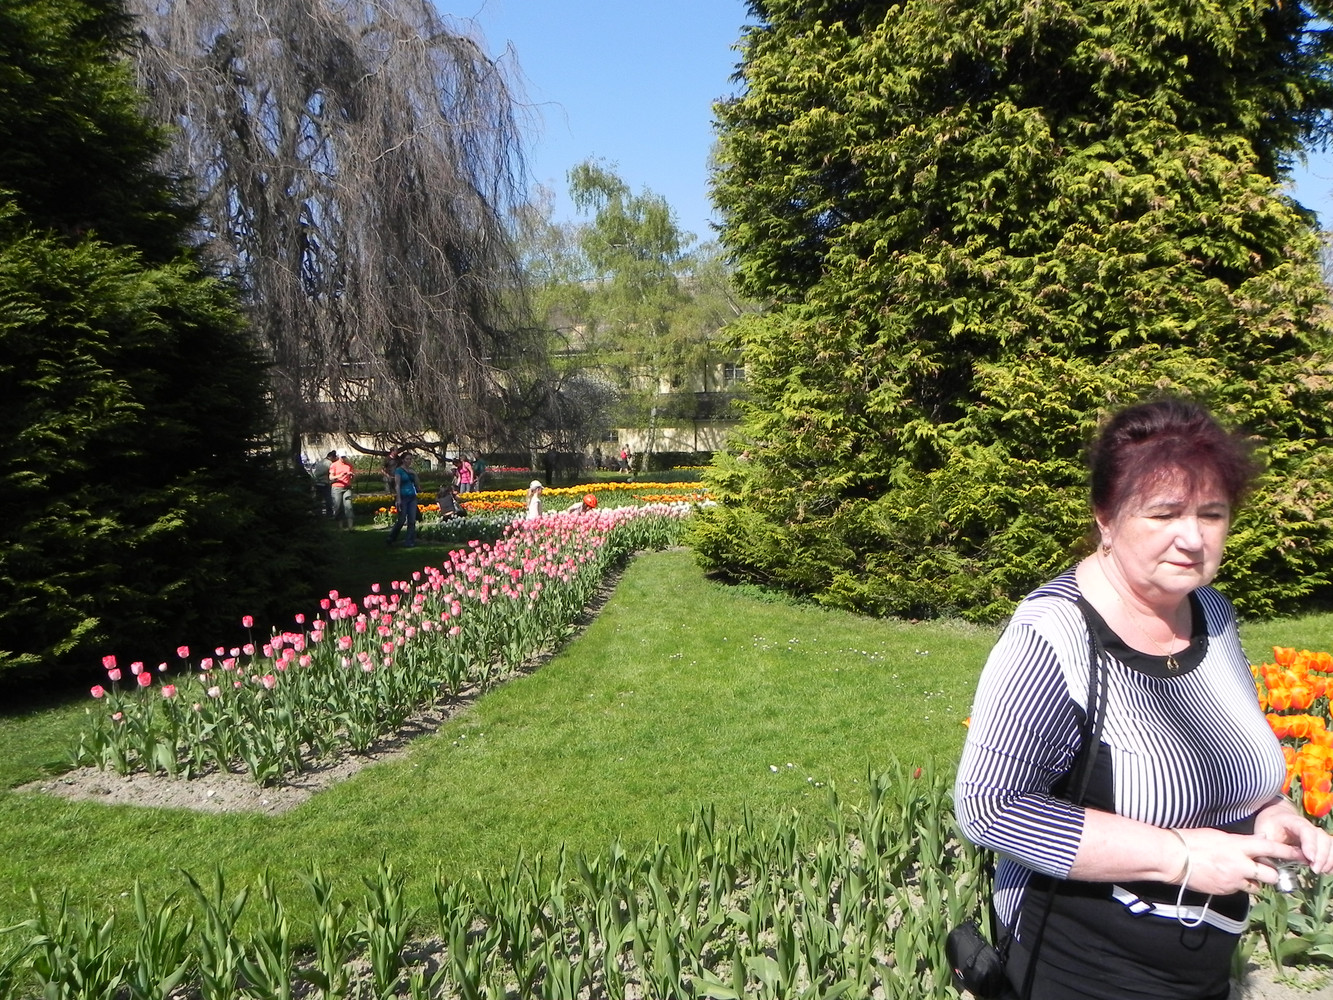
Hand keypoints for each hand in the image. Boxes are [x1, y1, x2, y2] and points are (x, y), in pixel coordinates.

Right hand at [1175, 825, 1302, 894]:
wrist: (1173, 858)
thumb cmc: (1190, 841)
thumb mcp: (1217, 836)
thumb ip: (1237, 843)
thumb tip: (1249, 846)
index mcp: (1238, 846)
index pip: (1270, 849)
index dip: (1287, 852)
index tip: (1298, 855)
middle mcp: (1240, 864)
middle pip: (1271, 874)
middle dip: (1271, 874)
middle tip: (1265, 870)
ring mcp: (1233, 880)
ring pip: (1257, 887)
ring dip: (1254, 882)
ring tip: (1242, 875)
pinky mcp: (1226, 891)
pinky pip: (1239, 890)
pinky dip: (1237, 886)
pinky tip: (1224, 878)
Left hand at [1254, 797, 1332, 874]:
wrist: (1276, 818)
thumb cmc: (1269, 826)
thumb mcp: (1263, 833)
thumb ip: (1267, 847)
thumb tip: (1268, 863)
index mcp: (1291, 821)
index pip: (1305, 830)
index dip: (1310, 844)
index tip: (1310, 859)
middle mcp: (1308, 826)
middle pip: (1321, 838)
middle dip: (1321, 856)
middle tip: (1315, 870)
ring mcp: (1316, 833)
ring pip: (1329, 843)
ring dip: (1328, 859)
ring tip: (1321, 871)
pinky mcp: (1320, 842)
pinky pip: (1331, 849)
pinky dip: (1331, 860)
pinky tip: (1327, 870)